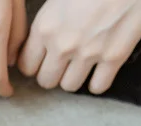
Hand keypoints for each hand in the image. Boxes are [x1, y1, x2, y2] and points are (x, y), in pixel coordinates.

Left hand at [18, 0, 140, 93]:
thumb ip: (46, 22)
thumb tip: (37, 41)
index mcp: (45, 27)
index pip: (26, 66)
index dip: (34, 65)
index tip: (42, 60)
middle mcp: (63, 45)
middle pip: (46, 81)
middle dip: (52, 73)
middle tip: (62, 63)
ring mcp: (89, 53)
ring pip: (69, 86)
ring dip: (74, 78)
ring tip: (81, 64)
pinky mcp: (114, 56)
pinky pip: (97, 87)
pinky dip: (98, 82)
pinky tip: (99, 71)